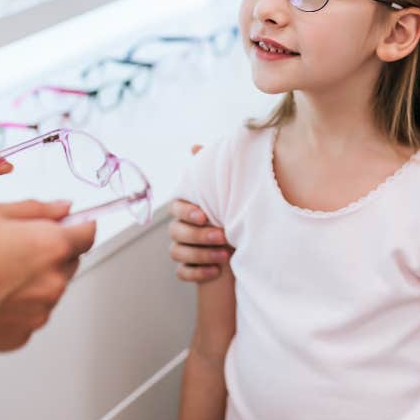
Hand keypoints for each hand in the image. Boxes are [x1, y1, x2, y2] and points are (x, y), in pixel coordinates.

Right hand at [0, 199, 95, 350]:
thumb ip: (38, 210)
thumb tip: (63, 209)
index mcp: (52, 247)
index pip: (89, 233)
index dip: (78, 226)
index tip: (67, 225)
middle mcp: (53, 282)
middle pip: (70, 261)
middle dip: (52, 251)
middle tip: (15, 247)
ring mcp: (39, 312)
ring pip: (50, 288)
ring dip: (35, 279)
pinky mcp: (21, 336)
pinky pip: (31, 313)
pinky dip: (19, 304)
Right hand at [168, 146, 230, 283]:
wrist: (242, 240)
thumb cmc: (231, 210)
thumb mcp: (225, 189)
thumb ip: (211, 169)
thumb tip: (194, 146)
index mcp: (186, 207)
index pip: (176, 207)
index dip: (187, 212)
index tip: (204, 216)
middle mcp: (180, 227)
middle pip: (177, 232)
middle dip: (199, 235)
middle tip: (223, 236)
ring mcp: (182, 248)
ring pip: (177, 252)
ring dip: (201, 254)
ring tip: (225, 255)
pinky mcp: (188, 267)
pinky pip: (182, 273)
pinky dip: (198, 273)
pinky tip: (216, 271)